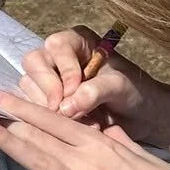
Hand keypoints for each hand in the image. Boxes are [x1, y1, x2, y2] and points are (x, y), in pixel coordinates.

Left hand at [0, 90, 169, 169]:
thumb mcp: (140, 154)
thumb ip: (118, 140)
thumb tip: (104, 128)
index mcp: (100, 143)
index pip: (55, 119)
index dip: (27, 107)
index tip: (6, 96)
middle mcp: (85, 161)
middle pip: (40, 136)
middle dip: (10, 120)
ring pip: (37, 161)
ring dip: (9, 145)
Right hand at [16, 27, 167, 139]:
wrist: (140, 116)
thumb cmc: (133, 92)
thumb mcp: (120, 87)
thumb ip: (95, 91)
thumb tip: (66, 107)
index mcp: (78, 41)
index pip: (57, 46)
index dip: (63, 69)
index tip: (75, 92)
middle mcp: (59, 56)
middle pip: (34, 62)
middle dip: (48, 89)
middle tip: (64, 111)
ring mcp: (50, 79)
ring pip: (29, 87)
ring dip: (50, 108)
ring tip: (80, 121)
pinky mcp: (46, 101)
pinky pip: (33, 107)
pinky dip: (50, 120)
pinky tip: (73, 127)